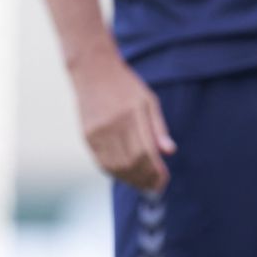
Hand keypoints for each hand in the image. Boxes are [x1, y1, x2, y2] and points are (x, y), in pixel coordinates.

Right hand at [72, 49, 176, 191]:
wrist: (92, 69)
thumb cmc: (124, 84)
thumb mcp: (148, 100)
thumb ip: (158, 127)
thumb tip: (170, 151)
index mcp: (131, 114)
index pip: (145, 153)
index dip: (155, 171)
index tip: (164, 180)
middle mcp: (113, 125)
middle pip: (130, 164)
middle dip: (145, 180)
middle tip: (156, 187)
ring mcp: (97, 132)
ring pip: (115, 167)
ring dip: (131, 180)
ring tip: (143, 184)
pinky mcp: (87, 135)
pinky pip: (102, 162)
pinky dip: (116, 173)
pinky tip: (126, 174)